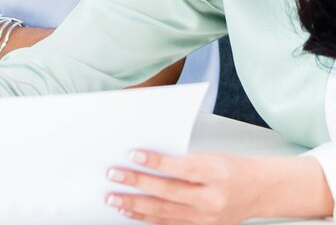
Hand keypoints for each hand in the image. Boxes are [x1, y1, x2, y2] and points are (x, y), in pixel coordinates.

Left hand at [104, 150, 309, 223]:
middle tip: (113, 175)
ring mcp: (207, 218)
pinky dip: (147, 218)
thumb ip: (180, 161)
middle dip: (137, 184)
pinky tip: (129, 212)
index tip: (132, 154)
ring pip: (165, 212)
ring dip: (135, 205)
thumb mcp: (210, 157)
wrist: (259, 190)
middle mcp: (213, 199)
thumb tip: (141, 159)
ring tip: (113, 198)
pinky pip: (169, 224)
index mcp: (217, 174)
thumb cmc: (231, 169)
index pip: (182, 168)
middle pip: (169, 192)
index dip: (156, 162)